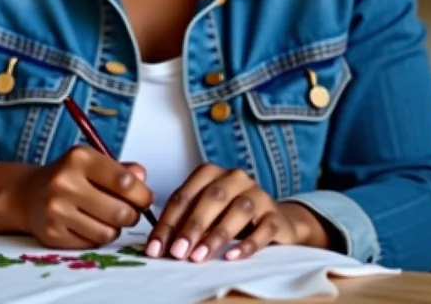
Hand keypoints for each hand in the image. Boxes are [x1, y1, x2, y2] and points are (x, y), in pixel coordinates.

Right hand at [10, 147, 152, 249]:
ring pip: (107, 232)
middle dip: (133, 215)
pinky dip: (99, 237)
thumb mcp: (95, 163)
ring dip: (117, 228)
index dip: (142, 194)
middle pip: (119, 211)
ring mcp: (56, 210)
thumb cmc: (71, 176)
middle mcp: (65, 182)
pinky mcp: (52, 234)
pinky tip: (92, 225)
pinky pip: (91, 243)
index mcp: (80, 158)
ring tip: (111, 218)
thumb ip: (122, 170)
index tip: (145, 198)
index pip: (124, 181)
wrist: (28, 194)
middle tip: (132, 212)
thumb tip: (143, 178)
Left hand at [146, 164, 327, 262]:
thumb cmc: (229, 215)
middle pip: (212, 197)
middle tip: (177, 252)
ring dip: (216, 234)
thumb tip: (158, 245)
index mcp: (211, 173)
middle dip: (192, 226)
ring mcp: (258, 194)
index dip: (168, 221)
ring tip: (199, 257)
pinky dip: (247, 244)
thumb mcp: (205, 213)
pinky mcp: (275, 215)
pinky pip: (263, 228)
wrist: (274, 220)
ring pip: (237, 210)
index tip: (155, 247)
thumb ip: (185, 222)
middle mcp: (234, 178)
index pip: (185, 194)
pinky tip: (231, 257)